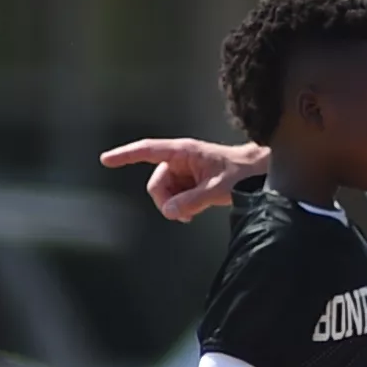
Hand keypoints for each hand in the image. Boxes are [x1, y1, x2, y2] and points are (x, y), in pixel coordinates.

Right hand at [99, 138, 264, 222]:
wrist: (260, 172)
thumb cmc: (242, 172)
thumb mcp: (218, 189)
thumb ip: (193, 200)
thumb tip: (170, 212)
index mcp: (184, 152)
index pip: (148, 151)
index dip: (125, 155)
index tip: (106, 160)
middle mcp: (180, 159)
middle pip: (157, 183)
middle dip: (165, 201)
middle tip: (182, 215)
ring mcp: (184, 170)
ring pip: (165, 192)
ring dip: (174, 205)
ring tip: (193, 213)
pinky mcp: (191, 181)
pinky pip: (175, 196)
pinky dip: (180, 206)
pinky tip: (193, 212)